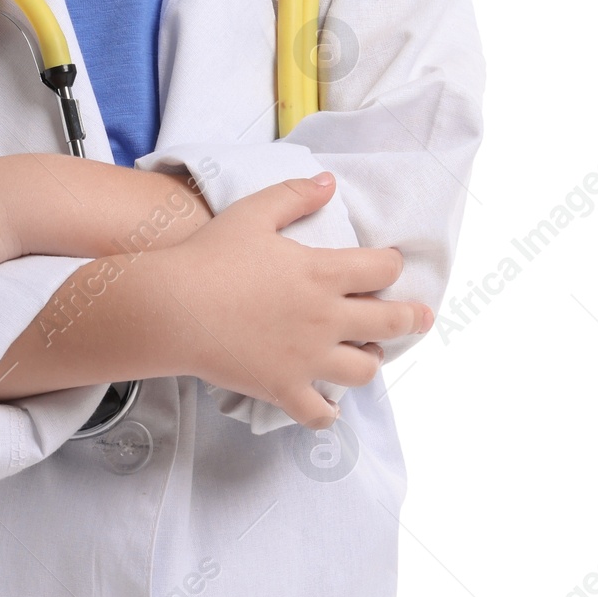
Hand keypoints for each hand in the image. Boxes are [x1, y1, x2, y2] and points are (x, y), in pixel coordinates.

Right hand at [161, 171, 430, 427]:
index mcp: (322, 272)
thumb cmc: (212, 254)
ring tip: (370, 353)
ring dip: (372, 360)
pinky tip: (329, 405)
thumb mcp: (254, 212)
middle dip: (411, 318)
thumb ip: (296, 196)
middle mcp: (326, 318)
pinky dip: (329, 412)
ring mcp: (308, 358)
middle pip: (389, 322)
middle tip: (422, 317)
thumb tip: (330, 183)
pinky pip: (320, 413)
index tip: (392, 263)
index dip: (393, 264)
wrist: (175, 306)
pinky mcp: (284, 388)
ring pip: (363, 370)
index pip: (381, 268)